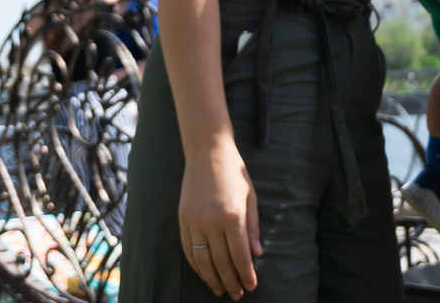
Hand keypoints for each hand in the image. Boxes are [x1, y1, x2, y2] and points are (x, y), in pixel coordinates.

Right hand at [180, 139, 260, 297]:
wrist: (207, 151)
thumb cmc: (234, 173)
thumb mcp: (250, 197)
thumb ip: (252, 228)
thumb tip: (256, 254)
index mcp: (232, 216)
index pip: (240, 255)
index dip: (246, 274)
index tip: (251, 286)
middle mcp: (211, 221)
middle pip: (221, 261)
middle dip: (231, 281)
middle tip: (237, 294)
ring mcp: (194, 221)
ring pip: (202, 260)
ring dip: (212, 278)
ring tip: (220, 289)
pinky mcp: (183, 219)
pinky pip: (188, 248)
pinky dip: (196, 264)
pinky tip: (204, 273)